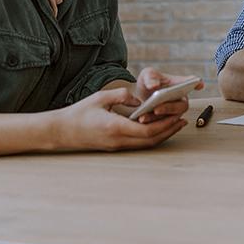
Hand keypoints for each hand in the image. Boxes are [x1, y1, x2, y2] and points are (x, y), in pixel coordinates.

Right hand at [55, 86, 185, 151]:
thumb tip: (138, 99)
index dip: (164, 125)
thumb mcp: (101, 97)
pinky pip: (138, 144)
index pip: (146, 130)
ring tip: (175, 125)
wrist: (61, 131)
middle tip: (182, 121)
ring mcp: (116, 146)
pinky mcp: (114, 147)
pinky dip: (151, 138)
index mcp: (115, 127)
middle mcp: (118, 140)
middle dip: (169, 131)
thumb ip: (122, 95)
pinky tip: (157, 129)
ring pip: (145, 145)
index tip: (177, 117)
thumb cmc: (79, 113)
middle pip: (150, 140)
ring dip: (162, 135)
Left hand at [130, 67, 201, 123]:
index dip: (196, 84)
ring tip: (144, 117)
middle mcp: (180, 99)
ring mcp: (175, 112)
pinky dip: (152, 124)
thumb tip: (154, 85)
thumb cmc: (149, 83)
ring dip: (158, 118)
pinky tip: (142, 120)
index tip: (198, 84)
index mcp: (180, 85)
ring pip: (172, 118)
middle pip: (181, 106)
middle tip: (157, 109)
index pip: (191, 82)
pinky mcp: (167, 122)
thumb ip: (151, 77)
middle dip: (169, 108)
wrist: (139, 95)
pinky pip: (163, 125)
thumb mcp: (147, 75)